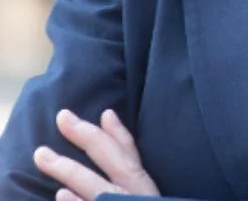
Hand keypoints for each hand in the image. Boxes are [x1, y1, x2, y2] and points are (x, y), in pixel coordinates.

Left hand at [33, 108, 160, 199]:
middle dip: (88, 137)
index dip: (118, 133)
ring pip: (96, 186)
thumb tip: (114, 158)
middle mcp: (136, 196)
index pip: (131, 156)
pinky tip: (62, 194)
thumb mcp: (147, 195)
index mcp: (144, 189)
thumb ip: (129, 178)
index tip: (105, 113)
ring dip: (69, 170)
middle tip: (62, 117)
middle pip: (115, 162)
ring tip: (42, 154)